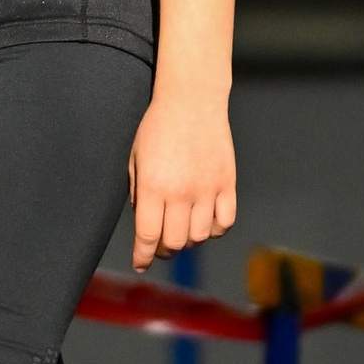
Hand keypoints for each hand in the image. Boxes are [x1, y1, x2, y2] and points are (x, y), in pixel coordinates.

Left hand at [129, 91, 235, 271]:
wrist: (192, 100)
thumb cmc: (158, 127)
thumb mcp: (135, 158)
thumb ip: (137, 193)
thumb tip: (145, 224)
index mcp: (152, 186)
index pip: (147, 235)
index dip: (143, 255)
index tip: (140, 262)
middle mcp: (180, 191)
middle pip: (174, 242)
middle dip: (164, 250)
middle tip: (161, 246)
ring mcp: (207, 188)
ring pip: (200, 236)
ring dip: (188, 240)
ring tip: (182, 230)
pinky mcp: (227, 183)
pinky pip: (225, 222)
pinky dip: (214, 229)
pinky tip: (205, 221)